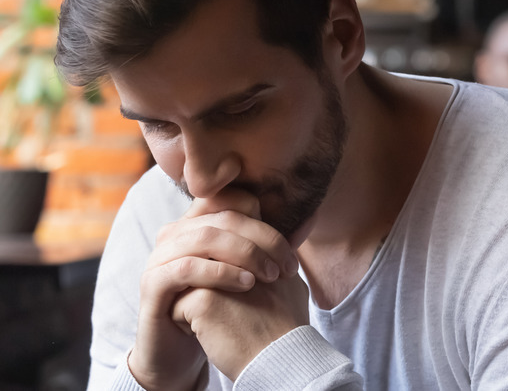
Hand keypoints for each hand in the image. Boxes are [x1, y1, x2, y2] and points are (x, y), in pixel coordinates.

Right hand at [128, 189, 298, 389]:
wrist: (181, 354)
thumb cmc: (218, 311)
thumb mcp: (244, 275)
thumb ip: (266, 247)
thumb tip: (307, 219)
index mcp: (197, 226)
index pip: (232, 201)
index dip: (264, 219)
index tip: (290, 249)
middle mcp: (174, 235)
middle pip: (224, 217)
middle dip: (263, 239)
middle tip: (286, 267)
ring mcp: (159, 258)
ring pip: (205, 237)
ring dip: (245, 253)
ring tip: (269, 276)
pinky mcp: (152, 285)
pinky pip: (186, 268)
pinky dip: (220, 272)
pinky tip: (246, 285)